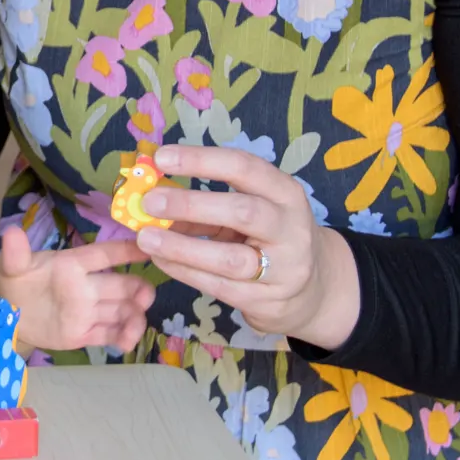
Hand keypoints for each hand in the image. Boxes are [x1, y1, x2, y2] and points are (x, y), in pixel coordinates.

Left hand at [0, 225, 155, 353]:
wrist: (7, 316)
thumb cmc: (15, 282)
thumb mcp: (11, 266)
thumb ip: (15, 253)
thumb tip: (12, 231)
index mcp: (73, 265)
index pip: (103, 255)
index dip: (124, 251)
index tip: (147, 248)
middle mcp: (86, 286)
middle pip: (120, 285)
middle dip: (137, 289)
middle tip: (147, 295)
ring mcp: (88, 311)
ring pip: (119, 311)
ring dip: (133, 317)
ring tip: (135, 327)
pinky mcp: (84, 333)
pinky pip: (108, 334)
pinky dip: (120, 338)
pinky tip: (126, 344)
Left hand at [131, 144, 360, 348]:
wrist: (313, 290)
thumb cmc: (269, 237)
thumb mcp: (253, 209)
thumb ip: (211, 201)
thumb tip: (154, 192)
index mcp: (285, 192)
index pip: (244, 167)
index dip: (201, 160)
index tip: (161, 158)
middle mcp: (290, 227)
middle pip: (242, 211)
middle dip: (191, 204)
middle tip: (150, 201)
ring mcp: (283, 268)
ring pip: (230, 258)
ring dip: (183, 247)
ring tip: (146, 239)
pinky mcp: (268, 300)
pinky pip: (220, 286)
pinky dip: (186, 272)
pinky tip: (162, 260)